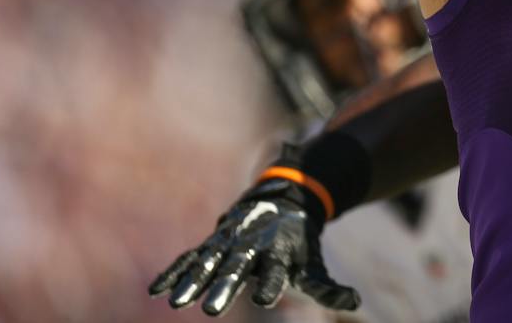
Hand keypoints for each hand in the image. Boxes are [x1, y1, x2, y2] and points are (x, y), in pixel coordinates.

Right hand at [148, 172, 359, 315]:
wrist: (282, 201)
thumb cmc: (298, 242)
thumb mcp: (313, 263)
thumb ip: (327, 286)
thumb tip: (354, 301)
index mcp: (280, 251)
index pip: (277, 270)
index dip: (273, 283)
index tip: (268, 300)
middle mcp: (252, 245)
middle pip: (238, 267)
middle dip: (225, 287)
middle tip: (210, 310)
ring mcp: (230, 241)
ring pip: (209, 261)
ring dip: (193, 280)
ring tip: (177, 302)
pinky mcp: (213, 242)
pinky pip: (190, 257)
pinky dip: (175, 271)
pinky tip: (156, 290)